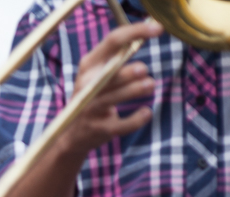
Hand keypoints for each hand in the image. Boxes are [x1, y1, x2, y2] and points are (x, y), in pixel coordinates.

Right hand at [60, 20, 162, 157]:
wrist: (72, 133)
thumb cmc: (92, 96)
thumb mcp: (98, 73)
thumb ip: (117, 57)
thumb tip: (146, 34)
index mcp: (89, 66)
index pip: (113, 41)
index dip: (136, 32)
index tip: (157, 29)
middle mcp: (87, 86)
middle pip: (111, 72)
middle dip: (131, 70)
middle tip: (144, 70)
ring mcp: (92, 108)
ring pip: (116, 96)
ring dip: (137, 89)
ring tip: (150, 85)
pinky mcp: (100, 129)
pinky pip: (123, 124)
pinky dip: (138, 118)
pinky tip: (146, 113)